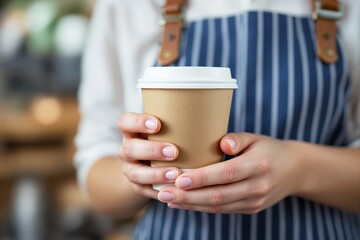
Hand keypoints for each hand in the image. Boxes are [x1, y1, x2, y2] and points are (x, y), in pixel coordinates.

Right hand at [118, 112, 180, 199]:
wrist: (150, 165)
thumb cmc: (167, 139)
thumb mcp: (167, 129)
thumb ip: (180, 124)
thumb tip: (213, 118)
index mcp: (132, 131)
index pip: (125, 122)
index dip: (138, 122)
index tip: (158, 124)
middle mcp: (127, 150)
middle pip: (130, 149)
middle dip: (152, 150)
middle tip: (173, 151)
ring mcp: (130, 169)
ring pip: (136, 173)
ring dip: (156, 173)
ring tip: (175, 174)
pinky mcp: (138, 187)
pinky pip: (145, 191)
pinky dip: (160, 190)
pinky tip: (175, 190)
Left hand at [157, 133, 301, 213]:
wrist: (296, 170)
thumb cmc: (270, 149)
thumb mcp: (256, 138)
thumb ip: (238, 139)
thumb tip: (221, 143)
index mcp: (258, 166)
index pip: (226, 174)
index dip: (201, 178)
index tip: (178, 178)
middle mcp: (257, 187)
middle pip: (218, 195)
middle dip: (188, 196)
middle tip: (163, 193)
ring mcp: (254, 201)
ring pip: (218, 206)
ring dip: (191, 204)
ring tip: (168, 199)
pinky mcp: (250, 209)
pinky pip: (222, 210)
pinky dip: (201, 207)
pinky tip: (184, 203)